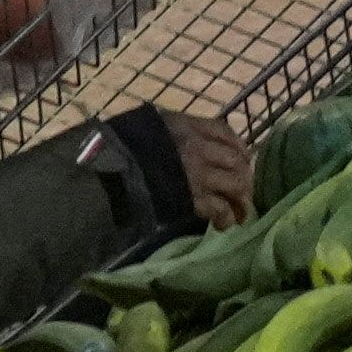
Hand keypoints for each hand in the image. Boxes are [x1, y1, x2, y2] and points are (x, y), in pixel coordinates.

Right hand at [86, 107, 250, 232]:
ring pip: (236, 185)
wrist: (108, 172)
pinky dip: (226, 219)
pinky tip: (223, 226)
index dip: (238, 146)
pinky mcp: (193, 199)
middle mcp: (198, 147)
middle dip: (244, 178)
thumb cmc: (122, 148)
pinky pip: (220, 209)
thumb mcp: (148, 129)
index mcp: (186, 126)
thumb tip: (184, 139)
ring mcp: (198, 174)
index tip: (243, 159)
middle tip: (242, 192)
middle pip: (237, 160)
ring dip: (241, 201)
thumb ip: (169, 132)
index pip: (224, 131)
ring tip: (240, 214)